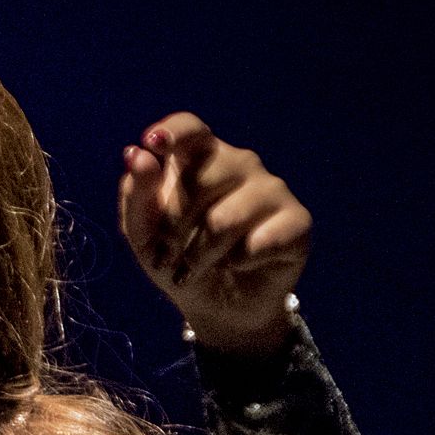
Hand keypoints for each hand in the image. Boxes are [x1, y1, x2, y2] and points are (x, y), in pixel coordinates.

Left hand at [118, 113, 309, 356]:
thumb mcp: (143, 236)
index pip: (191, 128)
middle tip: (165, 258)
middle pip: (200, 180)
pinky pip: (258, 242)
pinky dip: (235, 264)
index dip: (173, 132)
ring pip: (223, 220)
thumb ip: (136, 196)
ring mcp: (272, 189)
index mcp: (200, 158)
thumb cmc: (177, 260)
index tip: (152, 142)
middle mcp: (240, 164)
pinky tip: (237, 265)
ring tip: (193, 269)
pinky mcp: (297, 221)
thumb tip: (136, 153)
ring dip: (198, 256)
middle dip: (171, 230)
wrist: (216, 306)